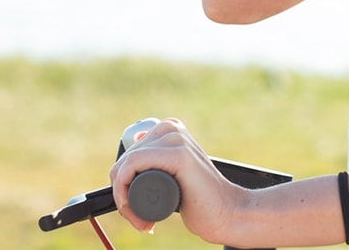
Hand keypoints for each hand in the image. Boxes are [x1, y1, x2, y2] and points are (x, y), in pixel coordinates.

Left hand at [108, 117, 238, 238]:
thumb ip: (157, 163)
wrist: (226, 212)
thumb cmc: (198, 200)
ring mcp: (176, 139)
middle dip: (122, 195)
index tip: (132, 210)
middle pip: (124, 161)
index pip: (127, 155)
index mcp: (168, 129)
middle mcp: (171, 128)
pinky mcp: (179, 154)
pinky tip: (136, 209)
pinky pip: (133, 164)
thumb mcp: (170, 175)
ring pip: (126, 165)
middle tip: (138, 220)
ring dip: (123, 198)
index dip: (121, 185)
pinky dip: (124, 188)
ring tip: (141, 221)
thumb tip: (126, 160)